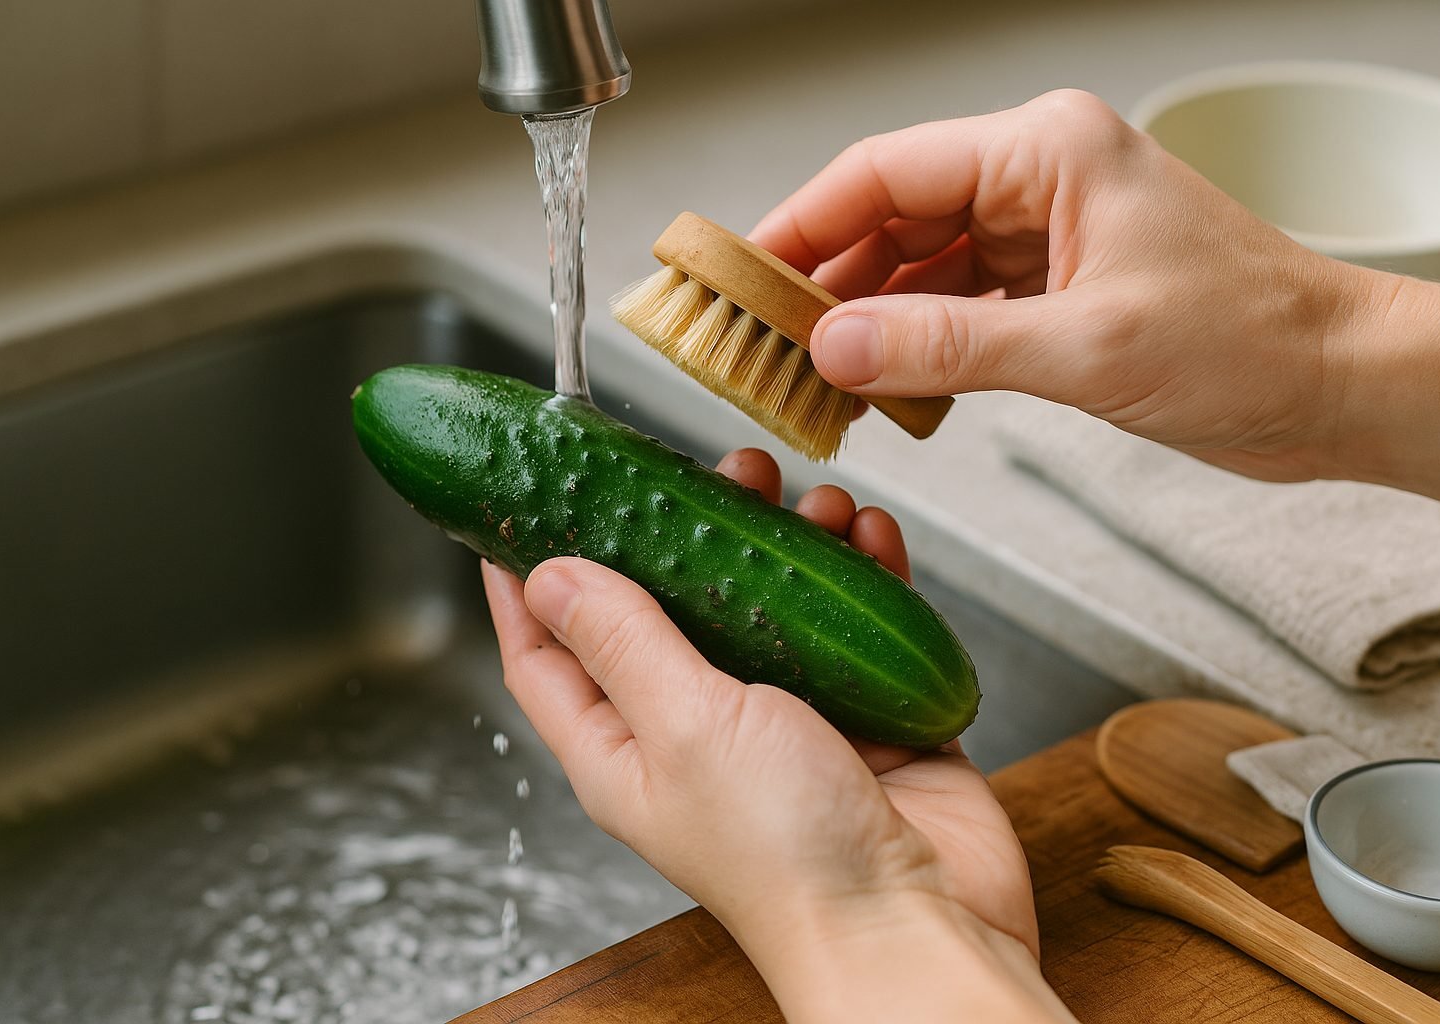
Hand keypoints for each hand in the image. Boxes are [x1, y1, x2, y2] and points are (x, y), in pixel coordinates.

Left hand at [483, 449, 1073, 1021]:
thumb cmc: (789, 857)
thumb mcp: (683, 726)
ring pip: (767, 604)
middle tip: (714, 470)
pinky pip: (850, 622)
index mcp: (623, 747)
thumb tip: (548, 574)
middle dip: (687, 529)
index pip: (546, 654)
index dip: (524, 581)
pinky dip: (861, 574)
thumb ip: (622, 640)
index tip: (521, 503)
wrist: (918, 921)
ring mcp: (781, 721)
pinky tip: (869, 536)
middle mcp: (693, 732)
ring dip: (786, 543)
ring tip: (807, 498)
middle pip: (669, 606)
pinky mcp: (860, 713)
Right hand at [750, 89, 1379, 484]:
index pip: (884, 173)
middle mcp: (1036, 181)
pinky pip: (956, 312)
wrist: (1337, 385)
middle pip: (890, 220)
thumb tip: (833, 348)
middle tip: (762, 349)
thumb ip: (948, 347)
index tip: (737, 277)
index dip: (799, 226)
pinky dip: (918, 353)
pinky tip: (886, 396)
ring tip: (813, 385)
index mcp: (1045, 151)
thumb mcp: (1086, 348)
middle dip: (825, 287)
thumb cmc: (1251, 340)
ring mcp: (1043, 236)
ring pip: (917, 271)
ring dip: (868, 328)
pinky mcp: (1054, 291)